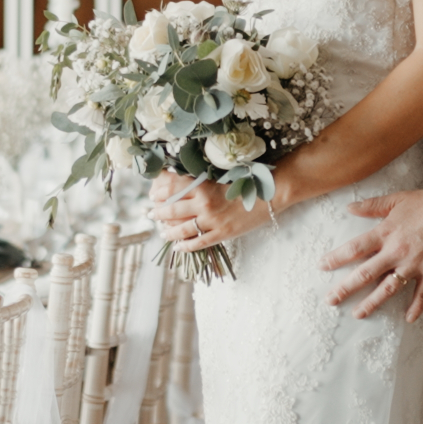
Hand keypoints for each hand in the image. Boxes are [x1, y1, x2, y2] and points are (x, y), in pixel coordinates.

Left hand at [150, 170, 273, 251]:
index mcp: (203, 185)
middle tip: (151, 214)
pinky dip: (185, 246)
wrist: (272, 193)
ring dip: (168, 231)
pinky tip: (177, 247)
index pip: (172, 187)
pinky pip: (198, 243)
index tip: (153, 195)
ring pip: (181, 229)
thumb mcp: (222, 176)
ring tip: (161, 232)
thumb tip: (184, 182)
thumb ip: (203, 180)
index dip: (159, 191)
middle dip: (158, 212)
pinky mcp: (222, 234)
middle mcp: (204, 203)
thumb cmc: (249, 180)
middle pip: (172, 209)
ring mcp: (212, 220)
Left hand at [322, 188, 422, 321]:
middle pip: (365, 273)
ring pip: (388, 289)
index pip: (355, 248)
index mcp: (386, 232)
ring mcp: (413, 264)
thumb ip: (373, 205)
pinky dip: (416, 307)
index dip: (337, 258)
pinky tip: (408, 319)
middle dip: (345, 288)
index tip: (323, 266)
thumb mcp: (398, 199)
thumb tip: (350, 207)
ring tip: (358, 314)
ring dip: (372, 303)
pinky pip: (422, 294)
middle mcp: (396, 251)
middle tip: (331, 300)